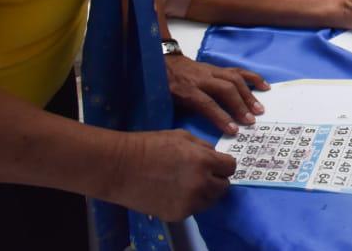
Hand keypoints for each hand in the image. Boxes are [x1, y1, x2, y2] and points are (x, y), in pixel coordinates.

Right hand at [104, 130, 235, 221]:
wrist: (120, 167)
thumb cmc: (150, 146)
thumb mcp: (182, 137)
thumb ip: (204, 148)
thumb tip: (215, 156)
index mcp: (204, 161)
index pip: (231, 167)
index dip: (224, 165)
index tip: (217, 165)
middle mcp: (201, 183)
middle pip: (224, 187)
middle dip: (216, 179)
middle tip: (203, 175)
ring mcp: (189, 202)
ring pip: (210, 201)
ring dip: (205, 193)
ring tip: (188, 184)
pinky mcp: (177, 215)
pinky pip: (193, 209)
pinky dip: (189, 202)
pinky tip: (175, 193)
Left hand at [164, 54, 267, 135]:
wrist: (164, 62)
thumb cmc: (166, 88)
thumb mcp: (170, 101)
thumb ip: (188, 112)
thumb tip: (204, 128)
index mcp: (187, 89)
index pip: (206, 103)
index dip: (221, 117)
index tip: (234, 130)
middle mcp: (202, 78)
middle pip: (225, 89)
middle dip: (240, 105)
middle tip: (251, 121)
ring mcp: (212, 71)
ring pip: (234, 79)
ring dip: (249, 94)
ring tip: (260, 108)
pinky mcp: (219, 67)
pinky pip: (238, 71)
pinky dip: (253, 78)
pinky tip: (264, 86)